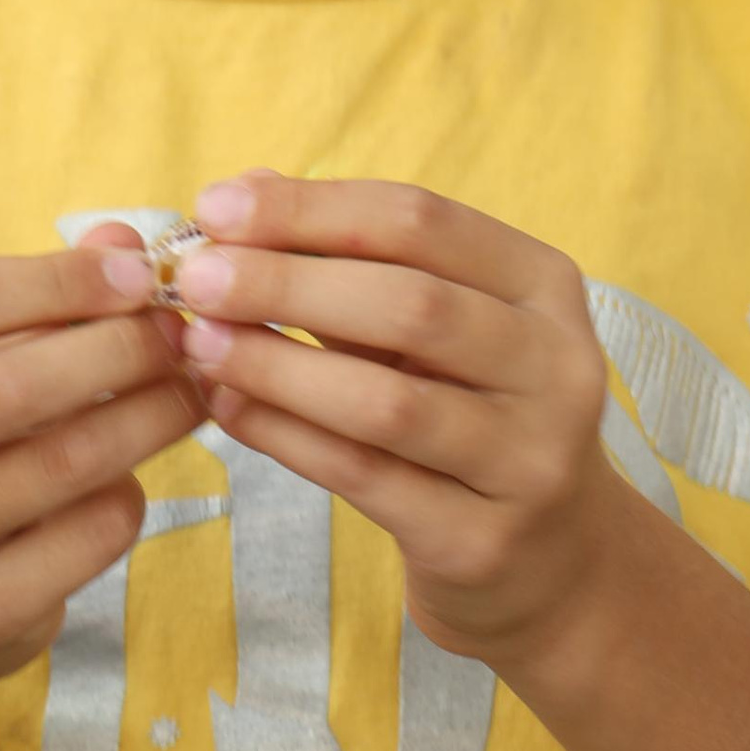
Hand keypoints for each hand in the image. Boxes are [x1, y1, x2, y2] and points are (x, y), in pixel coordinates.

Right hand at [0, 235, 199, 694]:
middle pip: (9, 385)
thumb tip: (125, 243)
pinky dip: (129, 496)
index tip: (140, 272)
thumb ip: (39, 299)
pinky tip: (135, 477)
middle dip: (118, 350)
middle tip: (183, 336)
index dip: (57, 280)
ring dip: (149, 418)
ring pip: (62, 463)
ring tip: (193, 391)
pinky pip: (87, 536)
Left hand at [173, 174, 622, 667]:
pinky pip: (365, 477)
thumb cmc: (468, 412)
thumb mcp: (430, 329)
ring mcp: (528, 460)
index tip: (215, 206)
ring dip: (278, 366)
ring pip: (386, 401)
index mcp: (543, 286)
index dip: (311, 209)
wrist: (548, 558)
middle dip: (287, 283)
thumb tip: (241, 192)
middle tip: (194, 279)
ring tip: (199, 344)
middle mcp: (556, 367)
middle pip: (410, 304)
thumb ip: (348, 263)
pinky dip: (285, 437)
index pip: (422, 222)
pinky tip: (229, 409)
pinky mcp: (482, 539)